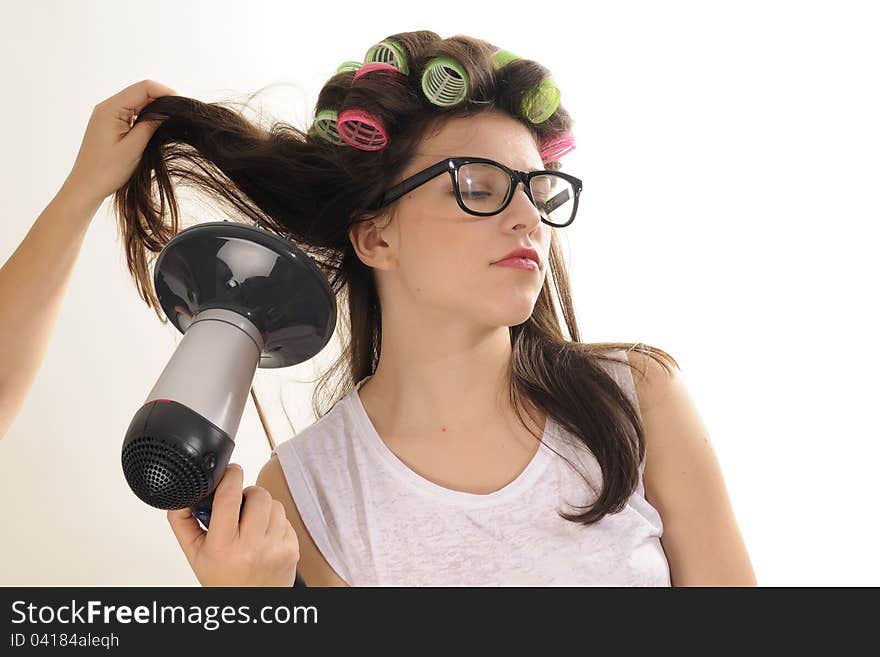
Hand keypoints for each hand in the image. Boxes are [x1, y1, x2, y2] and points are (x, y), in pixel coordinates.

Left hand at [62, 79, 178, 207]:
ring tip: (170, 121)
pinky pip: (131, 113)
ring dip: (154, 108)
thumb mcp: (135, 147)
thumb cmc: (107, 170)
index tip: (181, 104)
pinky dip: (145, 117)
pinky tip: (155, 127)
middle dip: (161, 99)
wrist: (87, 186)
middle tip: (179, 114)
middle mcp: (106, 107)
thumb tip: (168, 111)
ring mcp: (107, 115)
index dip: (164, 92)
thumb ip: (151, 125)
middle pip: (140, 92)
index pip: (143, 88)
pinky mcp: (109, 124)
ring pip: (136, 102)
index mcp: (110, 109)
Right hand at [167, 463, 300, 586]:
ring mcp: (275, 548)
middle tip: (239, 507)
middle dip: (247, 494)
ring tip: (251, 524)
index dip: (230, 475)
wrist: (250, 607)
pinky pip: (286, 519)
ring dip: (263, 508)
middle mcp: (252, 547)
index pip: (229, 497)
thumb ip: (183, 523)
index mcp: (223, 546)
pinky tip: (264, 537)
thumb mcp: (195, 554)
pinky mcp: (292, 549)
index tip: (230, 471)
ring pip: (274, 504)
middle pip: (257, 494)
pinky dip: (275, 522)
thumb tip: (180, 496)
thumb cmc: (222, 580)